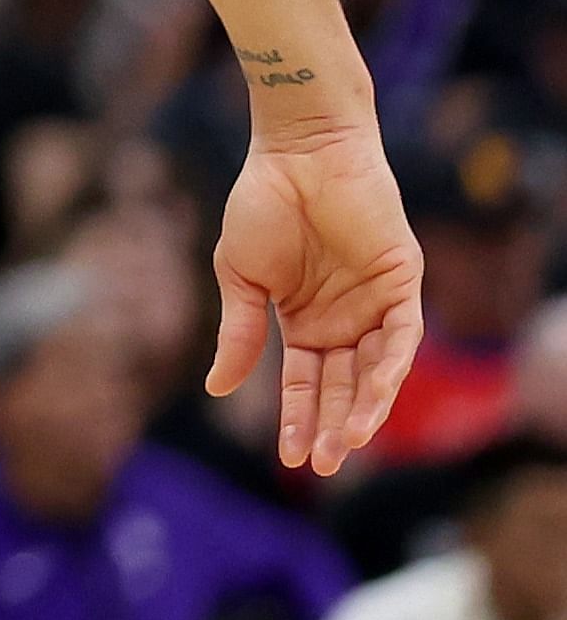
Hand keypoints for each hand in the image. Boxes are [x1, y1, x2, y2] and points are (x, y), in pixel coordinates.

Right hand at [208, 124, 423, 475]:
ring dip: (363, 409)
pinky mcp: (402, 284)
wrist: (297, 153)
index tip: (287, 458)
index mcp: (304, 321)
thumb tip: (218, 390)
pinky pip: (402, 339)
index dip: (296, 418)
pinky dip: (389, 370)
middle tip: (320, 466)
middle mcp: (344, 320)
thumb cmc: (261, 205)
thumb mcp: (239, 277)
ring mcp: (375, 305)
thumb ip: (238, 333)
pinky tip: (373, 399)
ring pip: (374, 372)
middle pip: (341, 386)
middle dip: (331, 426)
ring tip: (345, 444)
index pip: (304, 382)